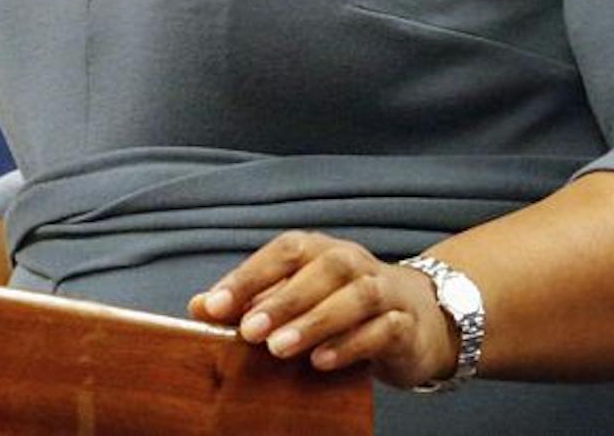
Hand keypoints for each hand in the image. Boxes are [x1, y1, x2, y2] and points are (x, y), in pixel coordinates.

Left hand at [188, 231, 458, 387]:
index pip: (283, 251)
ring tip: (280, 348)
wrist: (415, 319)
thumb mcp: (295, 299)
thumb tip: (197, 307)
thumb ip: (250, 302)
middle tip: (249, 332)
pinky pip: (382, 330)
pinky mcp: (404, 325)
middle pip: (321, 269)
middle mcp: (352, 262)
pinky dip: (351, 345)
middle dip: (282, 300)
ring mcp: (383, 291)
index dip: (247, 276)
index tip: (213, 307)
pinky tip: (322, 362)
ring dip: (315, 322)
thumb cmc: (339, 306)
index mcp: (319, 250)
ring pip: (355, 297)